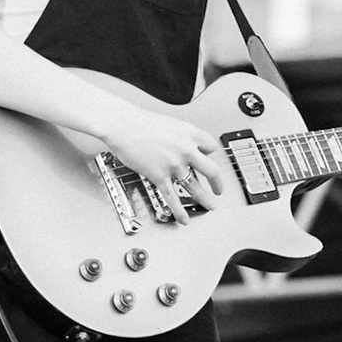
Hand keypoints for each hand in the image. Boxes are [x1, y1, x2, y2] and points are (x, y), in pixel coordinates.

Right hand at [96, 102, 225, 222]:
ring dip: (205, 199)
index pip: (211, 147)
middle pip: (211, 170)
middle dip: (218, 183)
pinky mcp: (159, 175)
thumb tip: (183, 146)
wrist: (122, 125)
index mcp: (190, 134)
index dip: (210, 154)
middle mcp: (186, 150)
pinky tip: (184, 218)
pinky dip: (179, 211)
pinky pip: (172, 197)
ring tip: (210, 206)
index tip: (209, 160)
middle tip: (219, 189)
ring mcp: (174, 164)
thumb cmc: (140, 122)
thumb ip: (181, 136)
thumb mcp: (171, 123)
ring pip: (195, 187)